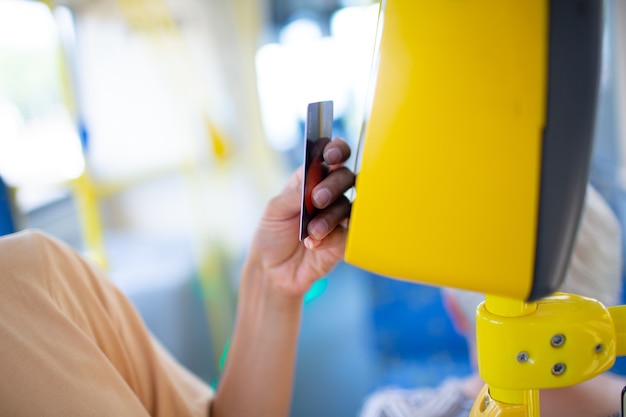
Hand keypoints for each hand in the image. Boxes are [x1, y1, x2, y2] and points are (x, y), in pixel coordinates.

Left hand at [246, 137, 354, 297]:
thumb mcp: (275, 210)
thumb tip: (314, 182)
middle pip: (346, 177)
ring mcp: (339, 216)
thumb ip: (295, 194)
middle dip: (333, 186)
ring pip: (349, 206)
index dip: (336, 150)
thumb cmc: (272, 235)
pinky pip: (349, 232)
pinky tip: (313, 245)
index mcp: (311, 179)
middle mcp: (329, 194)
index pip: (331, 156)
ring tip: (311, 232)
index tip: (332, 155)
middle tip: (318, 200)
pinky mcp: (345, 239)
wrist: (273, 271)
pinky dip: (331, 237)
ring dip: (330, 218)